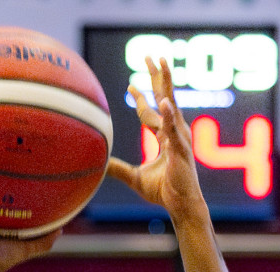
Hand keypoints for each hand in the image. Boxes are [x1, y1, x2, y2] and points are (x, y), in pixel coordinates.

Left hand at [105, 57, 208, 222]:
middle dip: (158, 76)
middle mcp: (175, 132)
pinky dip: (168, 116)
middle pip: (166, 97)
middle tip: (151, 56)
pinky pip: (173, 130)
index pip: (152, 112)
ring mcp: (179, 138)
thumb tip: (99, 165)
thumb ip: (118, 169)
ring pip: (172, 104)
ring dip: (167, 83)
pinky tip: (163, 102)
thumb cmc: (164, 192)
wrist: (180, 206)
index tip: (130, 85)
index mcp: (166, 137)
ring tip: (162, 63)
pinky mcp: (180, 150)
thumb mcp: (134, 178)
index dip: (141, 98)